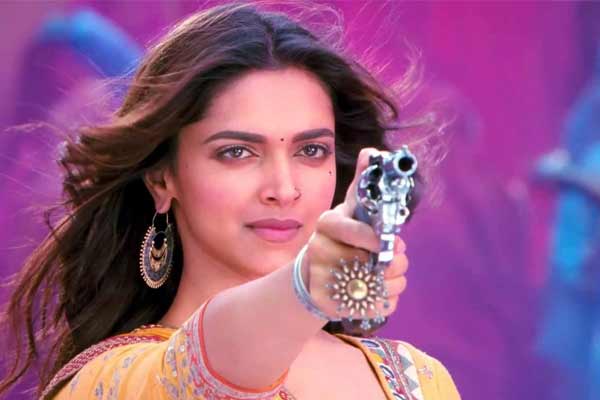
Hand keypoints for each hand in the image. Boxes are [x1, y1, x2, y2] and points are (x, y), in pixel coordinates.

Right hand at [303, 147, 408, 320]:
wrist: (316, 276)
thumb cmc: (338, 238)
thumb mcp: (346, 210)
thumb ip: (360, 183)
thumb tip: (371, 151)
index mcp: (326, 225)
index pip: (353, 230)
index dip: (374, 238)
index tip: (387, 243)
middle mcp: (322, 251)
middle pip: (374, 260)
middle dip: (394, 262)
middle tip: (392, 260)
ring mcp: (329, 280)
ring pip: (383, 284)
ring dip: (394, 281)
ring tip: (385, 276)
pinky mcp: (339, 305)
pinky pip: (381, 305)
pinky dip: (387, 299)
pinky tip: (378, 291)